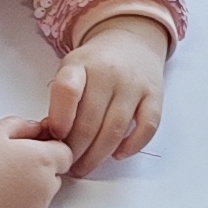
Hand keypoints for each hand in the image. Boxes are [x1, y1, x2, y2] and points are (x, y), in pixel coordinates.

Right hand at [0, 116, 68, 207]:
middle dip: (39, 169)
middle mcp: (45, 189)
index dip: (48, 149)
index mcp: (43, 160)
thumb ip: (23, 126)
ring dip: (27, 190)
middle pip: (55, 176)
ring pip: (41, 198)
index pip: (65, 153)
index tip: (30, 147)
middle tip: (7, 164)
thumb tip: (35, 129)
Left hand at [45, 16, 168, 175]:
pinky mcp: (155, 95)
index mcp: (80, 64)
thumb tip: (52, 139)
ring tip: (84, 167)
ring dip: (97, 155)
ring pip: (115, 130)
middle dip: (76, 150)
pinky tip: (117, 155)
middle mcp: (108, 73)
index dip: (60, 118)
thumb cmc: (94, 64)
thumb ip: (61, 100)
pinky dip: (132, 146)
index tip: (55, 137)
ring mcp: (134, 84)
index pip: (67, 90)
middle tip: (67, 164)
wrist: (132, 41)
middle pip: (90, 121)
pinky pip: (147, 127)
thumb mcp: (70, 70)